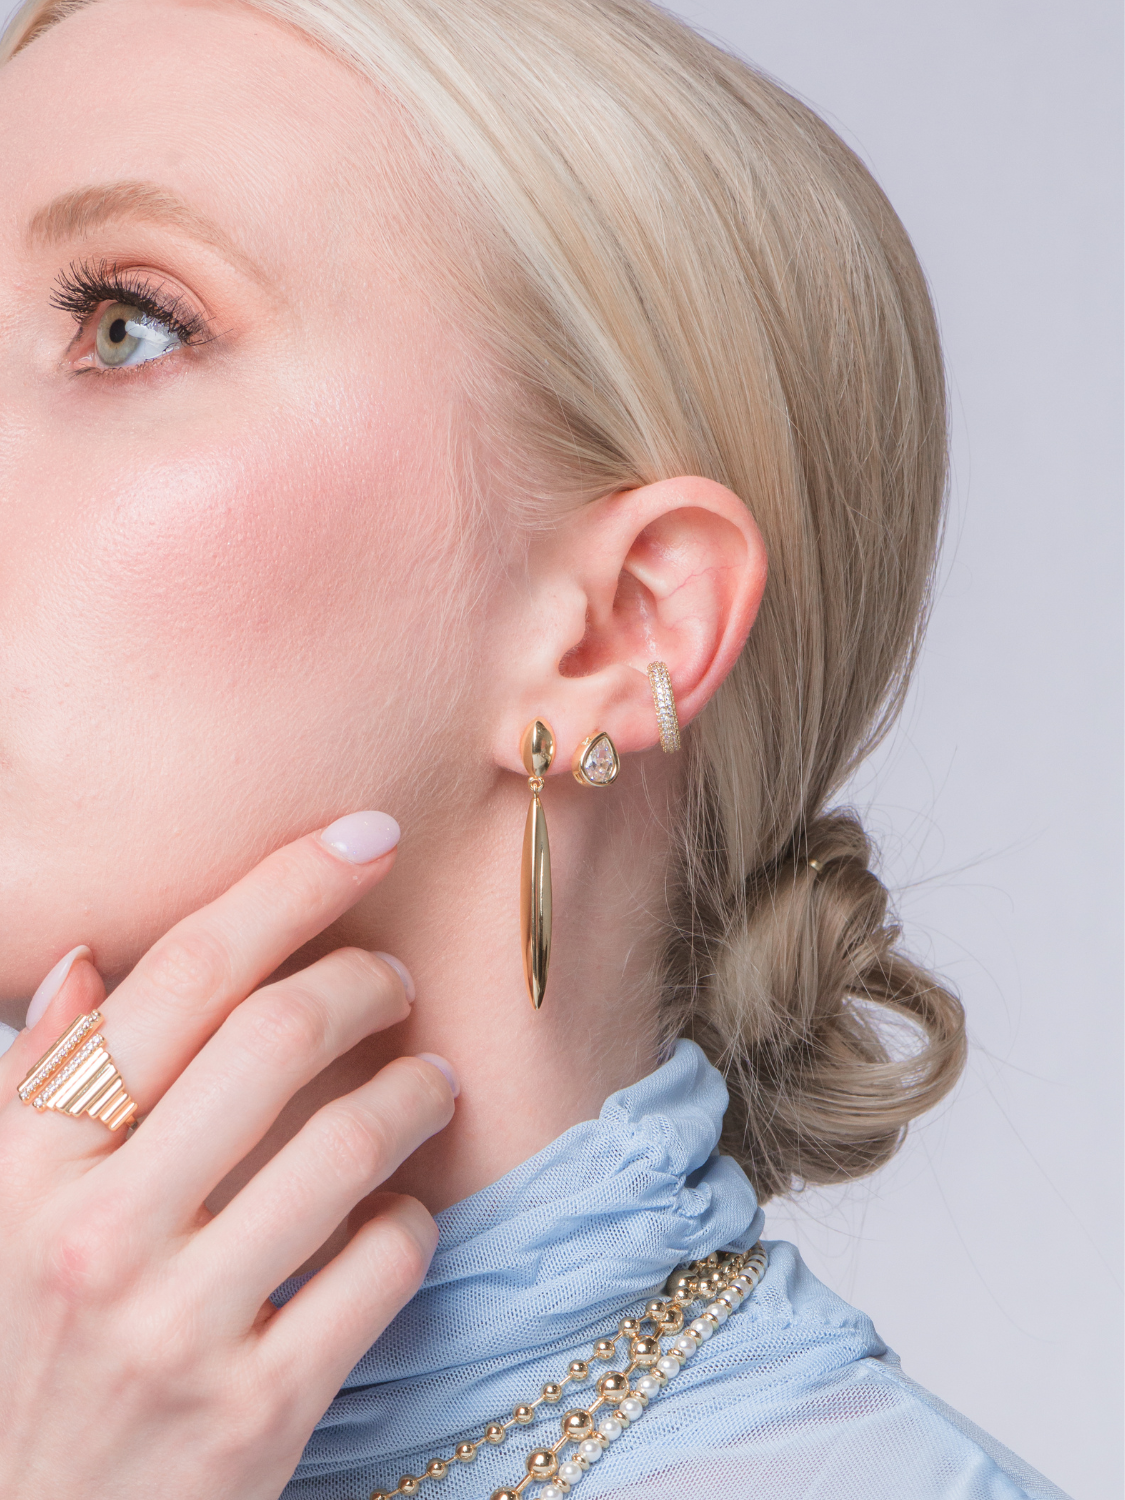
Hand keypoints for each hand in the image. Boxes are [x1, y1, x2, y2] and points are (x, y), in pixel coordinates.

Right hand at [0, 815, 455, 1499]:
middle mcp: (93, 1234)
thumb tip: (90, 961)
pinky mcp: (256, 1413)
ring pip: (347, 1143)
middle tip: (398, 978)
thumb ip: (37, 1087)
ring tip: (430, 1083)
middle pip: (275, 1035)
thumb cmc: (25, 1356)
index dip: (287, 884)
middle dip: (364, 979)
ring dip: (413, 1091)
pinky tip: (403, 1214)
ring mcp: (176, 1328)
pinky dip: (412, 1221)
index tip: (365, 838)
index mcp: (27, 1166)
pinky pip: (381, 1267)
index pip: (178, 974)